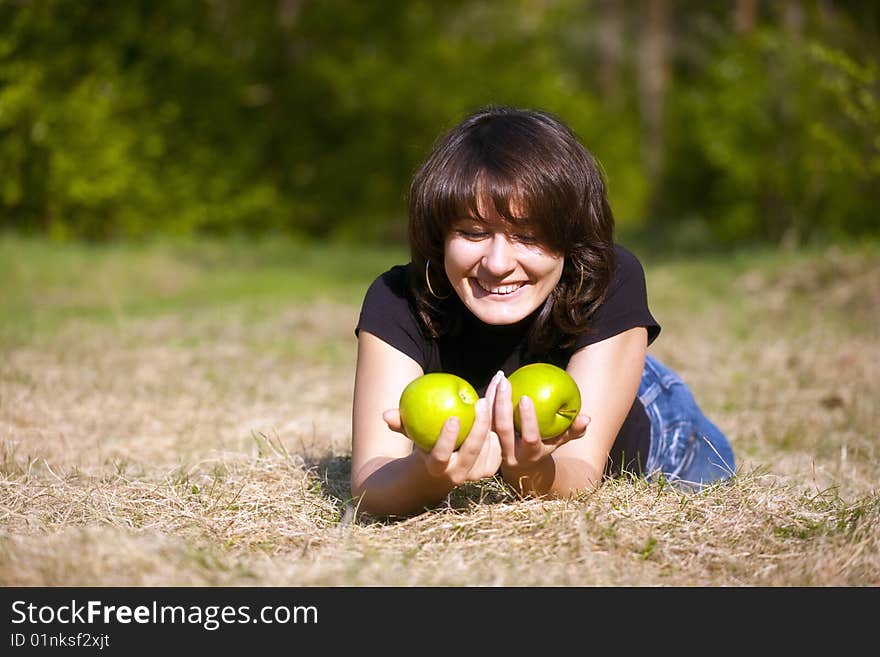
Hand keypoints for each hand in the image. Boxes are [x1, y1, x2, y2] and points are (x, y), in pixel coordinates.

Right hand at [382, 371, 504, 485]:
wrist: (441, 472)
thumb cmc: (423, 444)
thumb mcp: (411, 435)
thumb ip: (399, 424)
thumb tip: (384, 414)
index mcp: (437, 468)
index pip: (442, 456)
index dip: (447, 439)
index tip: (453, 417)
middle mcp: (458, 475)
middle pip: (472, 451)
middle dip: (480, 426)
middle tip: (481, 402)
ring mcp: (476, 474)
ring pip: (490, 447)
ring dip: (494, 420)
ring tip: (495, 395)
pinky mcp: (490, 467)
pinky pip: (498, 445)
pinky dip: (500, 423)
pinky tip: (502, 400)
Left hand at [493, 373, 589, 471]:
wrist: (519, 464)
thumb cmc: (544, 445)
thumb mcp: (559, 441)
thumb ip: (573, 431)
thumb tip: (586, 418)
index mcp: (530, 454)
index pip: (530, 438)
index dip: (528, 419)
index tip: (525, 398)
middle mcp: (510, 453)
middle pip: (503, 429)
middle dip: (502, 405)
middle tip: (506, 382)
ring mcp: (494, 447)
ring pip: (489, 422)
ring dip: (492, 398)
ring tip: (501, 377)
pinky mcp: (484, 438)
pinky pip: (484, 416)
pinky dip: (488, 397)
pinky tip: (496, 379)